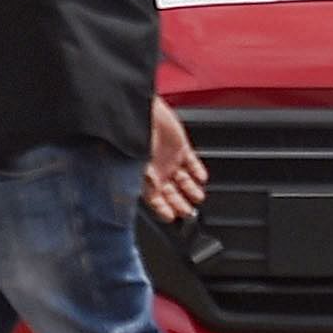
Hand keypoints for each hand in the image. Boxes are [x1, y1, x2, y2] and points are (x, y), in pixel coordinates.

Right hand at [144, 98, 206, 222]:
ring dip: (191, 190)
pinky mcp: (179, 146)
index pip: (154, 200)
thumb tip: (135, 207)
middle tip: (189, 213)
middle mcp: (156, 171)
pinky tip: (202, 178)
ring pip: (183, 179)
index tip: (170, 218)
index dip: (162, 210)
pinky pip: (192, 161)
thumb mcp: (133, 172)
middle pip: (171, 192)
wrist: (138, 114)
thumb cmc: (130, 140)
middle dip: (180, 204)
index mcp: (142, 178)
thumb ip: (139, 191)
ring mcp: (168, 158)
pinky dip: (197, 170)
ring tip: (198, 197)